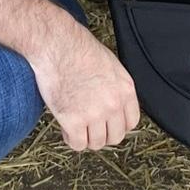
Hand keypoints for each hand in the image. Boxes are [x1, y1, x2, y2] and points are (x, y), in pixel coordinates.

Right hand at [27, 19, 140, 151]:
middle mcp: (113, 104)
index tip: (107, 124)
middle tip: (90, 126)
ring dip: (86, 137)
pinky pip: (78, 144)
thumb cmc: (80, 50)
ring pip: (96, 143)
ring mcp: (94, 114)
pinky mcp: (73, 120)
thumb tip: (114, 106)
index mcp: (125, 90)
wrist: (58, 45)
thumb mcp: (111, 66)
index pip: (131, 122)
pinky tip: (66, 127)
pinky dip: (71, 139)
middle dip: (102, 134)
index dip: (117, 125)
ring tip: (76, 125)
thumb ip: (116, 89)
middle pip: (115, 137)